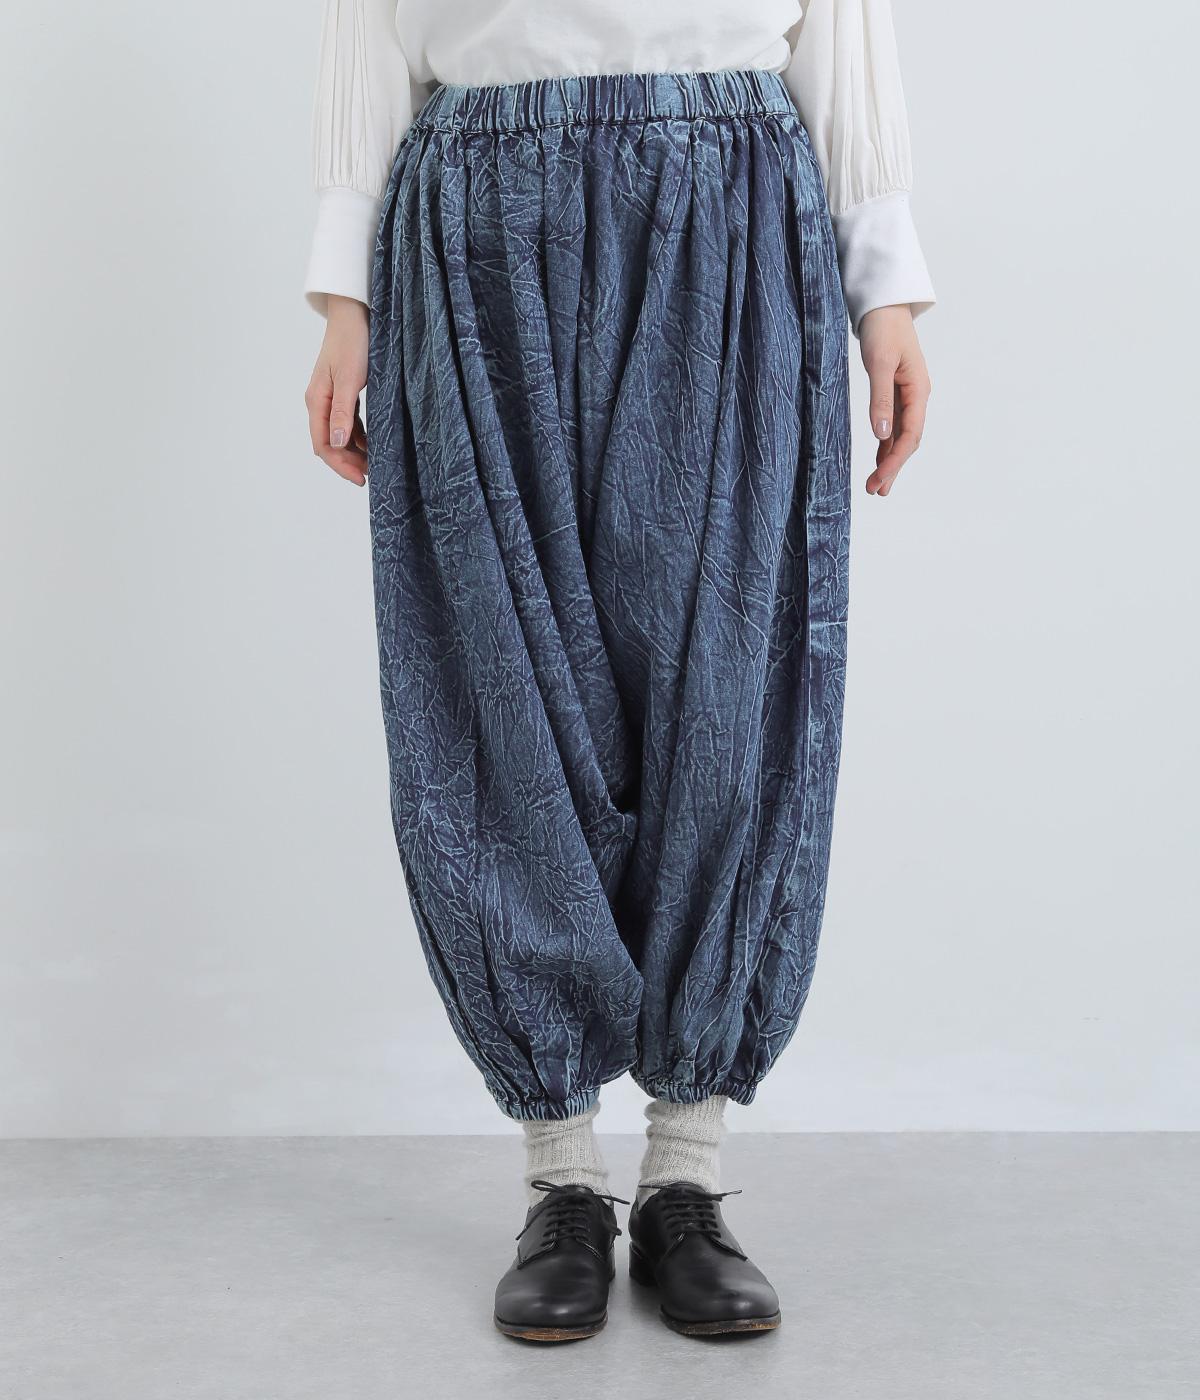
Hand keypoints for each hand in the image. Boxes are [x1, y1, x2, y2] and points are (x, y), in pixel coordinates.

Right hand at [305, 295, 369, 485]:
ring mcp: (332, 397)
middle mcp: (320, 402)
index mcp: (317, 400)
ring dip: (354, 451)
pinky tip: (373, 442)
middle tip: (371, 475)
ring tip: (375, 462)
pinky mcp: (344, 392)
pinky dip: (359, 436)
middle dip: (348, 462)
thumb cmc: (353, 342)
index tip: (361, 478)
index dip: (340, 465)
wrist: (355, 314)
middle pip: (330, 443)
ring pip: (340, 434)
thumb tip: (337, 444)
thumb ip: (343, 412)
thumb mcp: (350, 380)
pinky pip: (349, 422)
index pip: (324, 444)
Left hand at [859, 306, 930, 496]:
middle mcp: (916, 396)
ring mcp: (907, 395)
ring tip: (878, 486)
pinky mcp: (895, 392)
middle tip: (876, 491)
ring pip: (900, 436)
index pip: (910, 435)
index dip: (895, 460)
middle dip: (893, 467)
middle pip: (908, 440)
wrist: (883, 306)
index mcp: (918, 390)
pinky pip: (893, 425)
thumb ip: (880, 399)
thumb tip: (882, 433)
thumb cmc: (882, 330)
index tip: (879, 479)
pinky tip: (878, 460)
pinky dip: (885, 444)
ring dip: (889, 460)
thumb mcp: (879, 364)